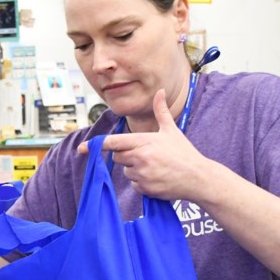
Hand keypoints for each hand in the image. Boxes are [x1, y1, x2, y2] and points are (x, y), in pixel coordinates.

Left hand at [78, 89, 208, 199]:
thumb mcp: (171, 131)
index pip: (114, 142)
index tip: (81, 148)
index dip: (96, 145)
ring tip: (155, 167)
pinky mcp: (145, 188)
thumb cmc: (184, 153)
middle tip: (147, 156)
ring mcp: (142, 174)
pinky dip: (142, 183)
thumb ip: (161, 111)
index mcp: (144, 141)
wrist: (198, 177)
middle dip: (127, 156)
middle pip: (118, 157)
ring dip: (135, 170)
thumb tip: (160, 91)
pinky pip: (134, 185)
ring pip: (126, 172)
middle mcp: (140, 157)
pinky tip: (157, 179)